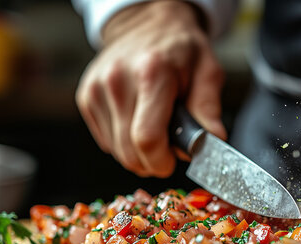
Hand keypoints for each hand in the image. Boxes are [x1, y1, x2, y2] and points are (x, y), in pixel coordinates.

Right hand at [76, 1, 225, 176]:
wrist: (149, 25)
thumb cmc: (181, 50)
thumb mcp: (207, 72)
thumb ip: (209, 108)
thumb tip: (215, 139)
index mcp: (152, 73)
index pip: (147, 138)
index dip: (162, 161)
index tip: (173, 161)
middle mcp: (118, 80)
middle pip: (130, 151)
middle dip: (153, 161)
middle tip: (169, 146)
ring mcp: (97, 88)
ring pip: (117, 151)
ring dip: (139, 152)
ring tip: (156, 127)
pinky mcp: (86, 97)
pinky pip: (106, 141)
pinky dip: (123, 141)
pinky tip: (138, 120)